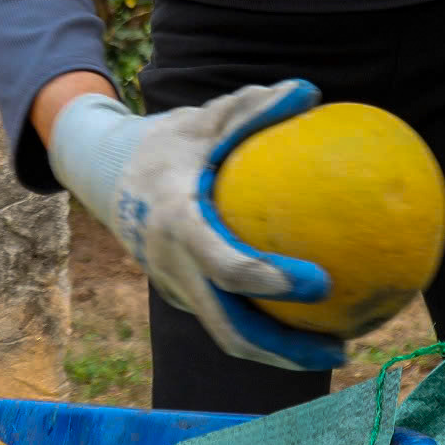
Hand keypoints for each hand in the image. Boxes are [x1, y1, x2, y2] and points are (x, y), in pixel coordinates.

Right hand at [44, 79, 345, 369]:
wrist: (104, 173)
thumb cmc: (166, 141)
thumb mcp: (204, 118)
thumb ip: (253, 107)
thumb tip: (310, 91)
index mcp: (177, 223)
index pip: (224, 265)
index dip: (269, 280)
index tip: (320, 282)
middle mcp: (172, 265)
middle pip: (228, 326)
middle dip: (284, 348)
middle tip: (340, 347)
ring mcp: (174, 286)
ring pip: (227, 334)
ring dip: (280, 353)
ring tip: (338, 349)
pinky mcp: (182, 293)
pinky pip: (226, 319)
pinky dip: (267, 331)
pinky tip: (312, 319)